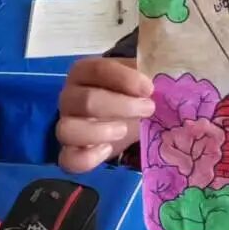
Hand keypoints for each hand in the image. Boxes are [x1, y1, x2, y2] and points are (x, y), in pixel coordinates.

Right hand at [56, 56, 154, 173]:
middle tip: (149, 109)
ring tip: (124, 130)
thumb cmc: (129, 93)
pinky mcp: (69, 152)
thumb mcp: (137, 78)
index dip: (124, 78)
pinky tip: (106, 149)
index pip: (97, 70)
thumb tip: (162, 79)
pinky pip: (68, 159)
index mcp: (84, 72)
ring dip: (100, 131)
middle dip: (122, 106)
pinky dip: (87, 158)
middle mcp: (69, 97)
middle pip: (86, 101)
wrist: (124, 116)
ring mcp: (66, 125)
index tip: (149, 88)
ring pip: (68, 129)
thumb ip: (145, 76)